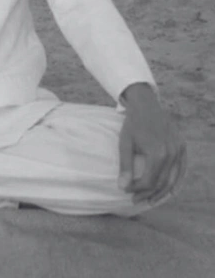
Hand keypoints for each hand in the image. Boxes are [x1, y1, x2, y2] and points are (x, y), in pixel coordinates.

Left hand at [118, 83, 186, 204]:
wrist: (146, 104)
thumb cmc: (133, 124)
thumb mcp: (125, 143)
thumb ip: (125, 166)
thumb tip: (122, 187)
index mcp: (157, 153)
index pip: (148, 181)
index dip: (137, 189)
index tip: (126, 190)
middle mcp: (171, 154)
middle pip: (161, 183)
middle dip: (147, 194)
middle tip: (135, 200)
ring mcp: (179, 150)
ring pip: (173, 180)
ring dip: (162, 193)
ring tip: (150, 200)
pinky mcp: (182, 147)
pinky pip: (181, 170)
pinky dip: (175, 182)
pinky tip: (167, 190)